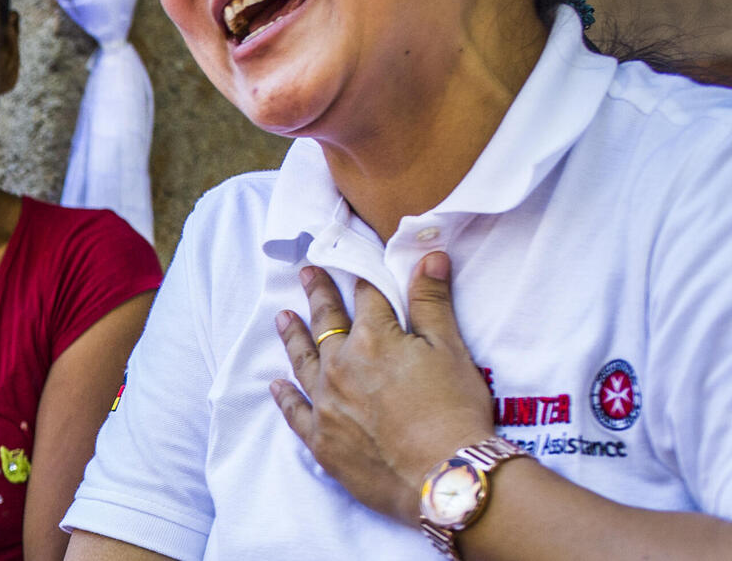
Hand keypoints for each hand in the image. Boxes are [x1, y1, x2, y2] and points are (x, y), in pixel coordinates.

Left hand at [269, 252, 498, 524]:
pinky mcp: (322, 439)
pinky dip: (285, 396)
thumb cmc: (455, 411)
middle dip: (318, 295)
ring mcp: (326, 403)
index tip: (347, 258)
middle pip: (326, 323)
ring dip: (294, 337)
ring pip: (303, 361)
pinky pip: (295, 411)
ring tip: (282, 317)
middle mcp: (340, 366)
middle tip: (307, 274)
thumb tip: (428, 255)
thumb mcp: (451, 350)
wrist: (444, 475)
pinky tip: (275, 385)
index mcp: (373, 339)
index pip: (366, 297)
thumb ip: (432, 302)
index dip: (360, 276)